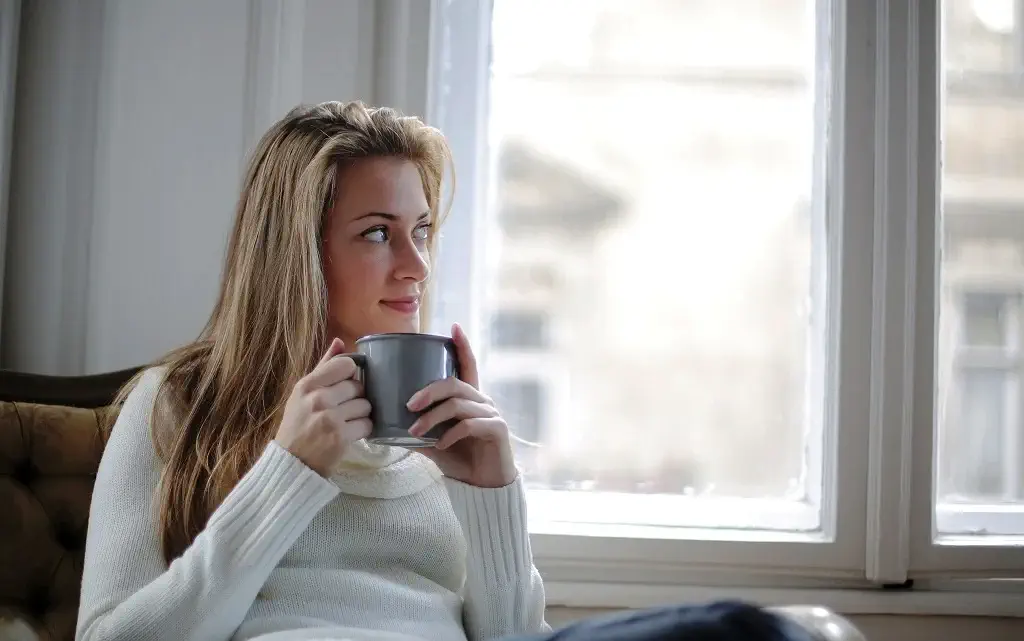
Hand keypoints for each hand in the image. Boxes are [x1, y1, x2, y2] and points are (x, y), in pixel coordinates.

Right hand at [273, 338, 371, 476]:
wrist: (291, 463)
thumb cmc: (298, 425)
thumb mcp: (303, 393)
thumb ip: (324, 366)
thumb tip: (340, 341)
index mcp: (307, 384)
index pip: (346, 364)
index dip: (351, 374)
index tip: (345, 385)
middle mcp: (318, 398)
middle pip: (358, 386)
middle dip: (356, 397)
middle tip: (344, 408)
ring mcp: (330, 418)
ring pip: (366, 405)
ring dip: (361, 414)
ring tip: (347, 421)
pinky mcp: (341, 437)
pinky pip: (367, 424)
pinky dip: (363, 429)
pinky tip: (351, 432)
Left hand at [406, 323, 517, 487]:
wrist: (483, 487)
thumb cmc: (460, 460)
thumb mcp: (433, 442)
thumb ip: (416, 432)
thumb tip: (383, 428)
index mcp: (469, 398)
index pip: (468, 366)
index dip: (463, 346)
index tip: (454, 327)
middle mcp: (483, 401)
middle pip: (455, 384)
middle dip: (429, 391)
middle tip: (409, 404)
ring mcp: (492, 414)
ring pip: (458, 404)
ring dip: (433, 417)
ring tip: (414, 431)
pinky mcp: (497, 430)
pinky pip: (470, 424)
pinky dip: (450, 434)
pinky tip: (439, 445)